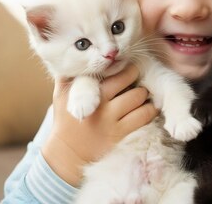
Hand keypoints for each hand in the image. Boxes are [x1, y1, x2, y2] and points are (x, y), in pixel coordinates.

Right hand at [41, 64, 159, 185]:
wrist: (67, 154)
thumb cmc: (66, 120)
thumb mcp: (61, 96)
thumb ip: (67, 75)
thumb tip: (72, 57)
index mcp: (89, 93)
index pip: (111, 71)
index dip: (122, 65)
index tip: (126, 63)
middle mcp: (102, 105)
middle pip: (128, 78)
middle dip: (136, 74)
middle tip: (137, 75)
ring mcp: (113, 121)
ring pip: (139, 96)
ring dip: (144, 92)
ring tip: (143, 91)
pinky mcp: (122, 134)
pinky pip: (144, 116)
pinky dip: (150, 109)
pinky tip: (149, 106)